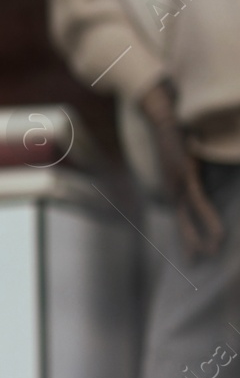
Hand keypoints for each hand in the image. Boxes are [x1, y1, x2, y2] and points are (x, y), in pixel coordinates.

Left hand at [142, 80, 223, 257]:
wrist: (162, 114)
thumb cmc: (176, 133)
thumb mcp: (185, 157)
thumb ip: (191, 171)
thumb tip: (200, 179)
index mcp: (174, 186)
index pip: (181, 215)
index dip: (186, 233)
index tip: (192, 252)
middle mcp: (173, 188)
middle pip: (181, 221)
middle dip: (189, 242)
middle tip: (196, 263)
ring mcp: (177, 183)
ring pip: (189, 216)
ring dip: (201, 236)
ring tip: (210, 254)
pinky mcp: (185, 175)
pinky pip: (197, 202)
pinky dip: (206, 219)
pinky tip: (216, 231)